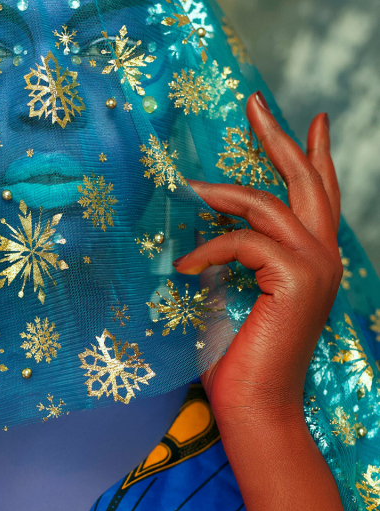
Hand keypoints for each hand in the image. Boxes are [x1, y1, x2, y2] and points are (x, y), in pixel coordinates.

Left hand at [175, 92, 341, 426]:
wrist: (254, 408)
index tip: (311, 120)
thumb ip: (232, 260)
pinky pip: (245, 241)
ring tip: (190, 187)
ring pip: (271, 205)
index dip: (313, 155)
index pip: (319, 197)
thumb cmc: (239, 361)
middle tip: (254, 102)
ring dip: (226, 194)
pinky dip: (210, 248)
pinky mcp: (297, 278)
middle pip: (308, 182)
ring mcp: (316, 268)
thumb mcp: (232, 296)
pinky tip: (185, 267)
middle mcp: (324, 259)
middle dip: (280, 138)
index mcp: (314, 262)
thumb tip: (204, 228)